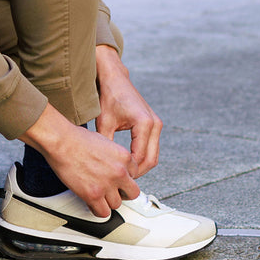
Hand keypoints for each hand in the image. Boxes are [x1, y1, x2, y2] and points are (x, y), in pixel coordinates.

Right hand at [19, 104, 139, 217]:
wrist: (61, 142)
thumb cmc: (76, 138)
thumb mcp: (104, 141)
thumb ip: (113, 155)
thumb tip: (112, 163)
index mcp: (124, 156)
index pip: (134, 174)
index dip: (124, 177)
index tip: (117, 179)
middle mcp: (119, 171)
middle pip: (132, 193)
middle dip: (123, 192)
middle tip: (113, 191)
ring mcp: (107, 185)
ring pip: (117, 204)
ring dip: (108, 201)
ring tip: (99, 196)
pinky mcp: (93, 195)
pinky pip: (103, 212)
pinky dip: (97, 210)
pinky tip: (92, 203)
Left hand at [94, 45, 162, 177]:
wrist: (114, 79)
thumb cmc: (108, 97)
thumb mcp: (103, 123)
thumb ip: (106, 145)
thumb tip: (104, 167)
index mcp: (144, 123)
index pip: (140, 157)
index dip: (129, 171)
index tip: (117, 179)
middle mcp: (154, 124)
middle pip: (151, 159)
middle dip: (137, 173)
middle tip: (122, 181)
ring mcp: (156, 124)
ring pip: (153, 155)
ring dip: (141, 166)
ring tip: (124, 174)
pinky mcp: (153, 124)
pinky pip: (151, 147)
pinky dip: (142, 157)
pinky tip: (128, 163)